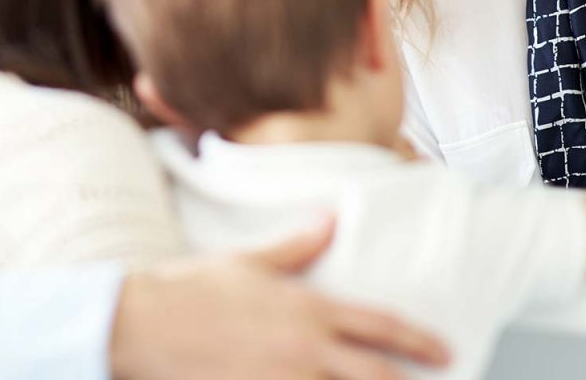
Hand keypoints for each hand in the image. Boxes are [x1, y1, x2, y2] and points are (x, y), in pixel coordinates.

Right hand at [110, 218, 449, 379]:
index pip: (378, 326)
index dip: (418, 340)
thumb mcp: (248, 262)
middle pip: (376, 377)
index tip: (444, 351)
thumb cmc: (191, 290)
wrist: (141, 325)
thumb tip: (330, 221)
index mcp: (307, 309)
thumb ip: (295, 247)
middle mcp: (306, 350)